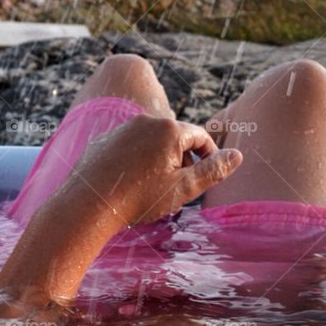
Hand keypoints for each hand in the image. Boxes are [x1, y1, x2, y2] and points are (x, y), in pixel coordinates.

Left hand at [0, 115, 243, 306]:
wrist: (88, 205)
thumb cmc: (138, 198)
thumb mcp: (183, 189)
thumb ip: (213, 170)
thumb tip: (237, 155)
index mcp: (169, 130)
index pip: (200, 136)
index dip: (209, 155)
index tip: (207, 175)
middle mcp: (146, 121)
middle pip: (176, 136)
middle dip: (183, 158)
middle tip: (180, 187)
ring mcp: (122, 128)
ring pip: (152, 140)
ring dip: (160, 158)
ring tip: (155, 187)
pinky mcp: (104, 139)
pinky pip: (129, 145)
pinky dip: (137, 159)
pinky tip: (131, 183)